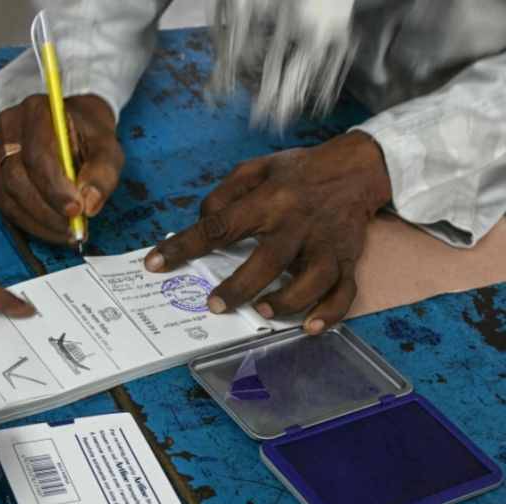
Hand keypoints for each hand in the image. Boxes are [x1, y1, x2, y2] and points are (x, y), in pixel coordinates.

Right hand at [0, 94, 123, 244]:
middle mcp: (8, 126)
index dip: (55, 188)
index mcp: (37, 111)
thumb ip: (102, 173)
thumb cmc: (88, 136)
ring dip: (35, 220)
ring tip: (63, 232)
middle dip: (45, 210)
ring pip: (5, 194)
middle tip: (71, 229)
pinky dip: (25, 221)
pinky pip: (1, 202)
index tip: (76, 210)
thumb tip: (89, 205)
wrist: (71, 126)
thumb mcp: (107, 148)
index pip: (38, 155)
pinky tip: (47, 227)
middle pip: (16, 177)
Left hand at [144, 131, 391, 333]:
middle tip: (214, 305)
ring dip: (287, 301)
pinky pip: (344, 291)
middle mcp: (298, 223)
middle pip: (269, 259)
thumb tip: (203, 221)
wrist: (358, 167)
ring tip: (261, 312)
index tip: (154, 264)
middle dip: (240, 286)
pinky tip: (309, 327)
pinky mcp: (347, 259)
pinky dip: (330, 313)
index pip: (219, 225)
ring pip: (312, 280)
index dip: (184, 246)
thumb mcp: (256, 168)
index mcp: (269, 200)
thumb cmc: (298, 173)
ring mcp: (325, 244)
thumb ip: (224, 193)